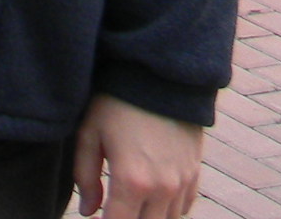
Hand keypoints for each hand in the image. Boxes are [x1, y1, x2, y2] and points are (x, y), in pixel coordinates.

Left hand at [74, 94, 204, 218]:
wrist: (159, 77)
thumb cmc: (116, 103)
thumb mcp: (89, 134)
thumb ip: (85, 177)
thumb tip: (88, 212)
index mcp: (132, 182)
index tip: (97, 218)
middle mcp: (163, 189)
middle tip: (111, 210)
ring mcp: (183, 183)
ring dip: (149, 217)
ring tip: (129, 205)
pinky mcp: (195, 173)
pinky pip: (184, 208)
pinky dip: (168, 211)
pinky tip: (152, 201)